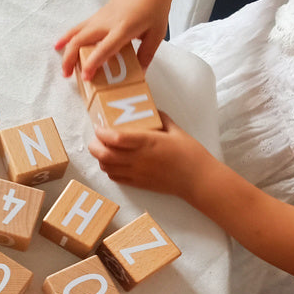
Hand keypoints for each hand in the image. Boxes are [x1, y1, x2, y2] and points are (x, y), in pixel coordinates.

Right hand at [54, 0, 171, 81]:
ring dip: (66, 49)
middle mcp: (107, 22)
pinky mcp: (98, 14)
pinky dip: (69, 37)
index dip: (93, 64)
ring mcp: (100, 16)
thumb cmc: (155, 8)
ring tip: (63, 67)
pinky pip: (79, 27)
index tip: (86, 77)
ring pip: (76, 32)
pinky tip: (61, 45)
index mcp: (123, 28)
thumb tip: (140, 74)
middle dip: (71, 58)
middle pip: (81, 40)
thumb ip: (146, 55)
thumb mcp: (156, 35)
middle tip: (67, 75)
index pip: (104, 49)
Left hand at [88, 111, 209, 202]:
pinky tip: (112, 164)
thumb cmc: (190, 153)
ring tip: (102, 150)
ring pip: (107, 168)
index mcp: (148, 142)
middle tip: (96, 139)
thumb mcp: (176, 130)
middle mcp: (139, 159)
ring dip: (100, 158)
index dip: (102, 133)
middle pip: (105, 154)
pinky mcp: (139, 184)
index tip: (99, 127)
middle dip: (95, 146)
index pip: (116, 138)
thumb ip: (161, 118)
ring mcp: (137, 173)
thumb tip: (151, 109)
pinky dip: (109, 170)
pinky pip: (116, 178)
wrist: (197, 179)